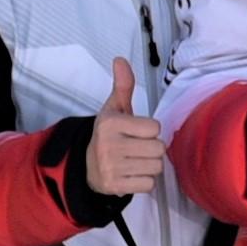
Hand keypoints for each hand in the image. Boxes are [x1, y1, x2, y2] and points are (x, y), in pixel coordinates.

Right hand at [79, 61, 170, 211]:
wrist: (87, 166)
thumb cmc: (109, 135)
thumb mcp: (114, 108)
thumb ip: (123, 85)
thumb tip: (120, 59)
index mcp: (110, 123)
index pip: (154, 128)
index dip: (150, 130)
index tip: (136, 132)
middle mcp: (109, 145)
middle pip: (158, 149)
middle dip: (152, 149)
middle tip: (137, 148)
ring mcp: (111, 168)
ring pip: (156, 167)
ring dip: (149, 165)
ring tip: (135, 161)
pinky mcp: (115, 186)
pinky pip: (149, 184)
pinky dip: (144, 181)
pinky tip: (132, 174)